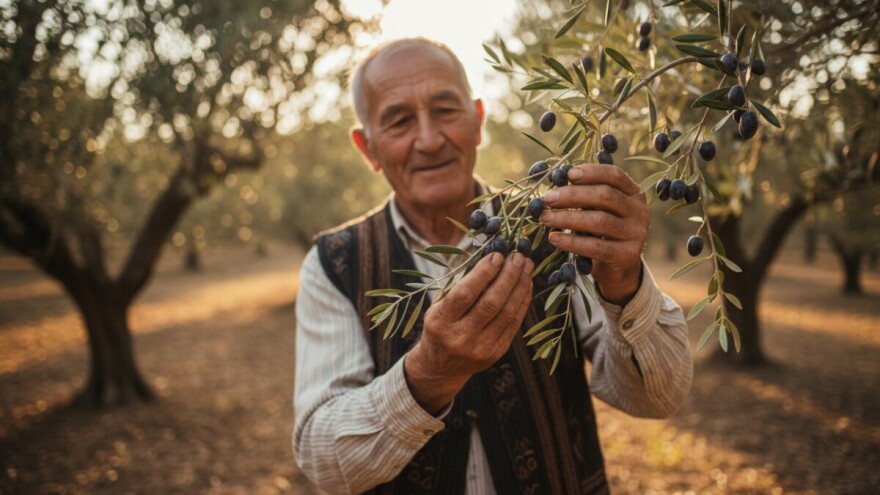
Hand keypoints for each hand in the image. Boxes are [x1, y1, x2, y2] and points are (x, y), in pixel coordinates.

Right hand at [404, 251, 533, 413]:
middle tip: (518, 256)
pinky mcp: (496, 353)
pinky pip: (514, 323)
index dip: (483, 273)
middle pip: (490, 303)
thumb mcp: (438, 304)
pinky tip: (526, 284)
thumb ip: (459, 281)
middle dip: (508, 276)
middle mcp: (460, 337)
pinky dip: (522, 301)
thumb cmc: (440, 324)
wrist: (441, 367)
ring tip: (527, 265)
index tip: (497, 254)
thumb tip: (488, 254)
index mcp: (440, 321)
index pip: (464, 294)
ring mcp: (480, 348)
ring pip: (507, 313)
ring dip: (520, 286)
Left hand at [539, 163, 648, 304]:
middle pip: (605, 196)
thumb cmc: (602, 231)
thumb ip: (585, 194)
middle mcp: (639, 211)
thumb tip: (556, 179)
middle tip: (548, 199)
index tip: (568, 175)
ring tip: (545, 218)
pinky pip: (596, 247)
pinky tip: (554, 238)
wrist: (618, 266)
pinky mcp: (627, 255)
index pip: (614, 175)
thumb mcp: (598, 209)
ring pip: (599, 221)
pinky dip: (571, 242)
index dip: (591, 172)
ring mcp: (636, 234)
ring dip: (568, 218)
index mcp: (634, 193)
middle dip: (573, 195)